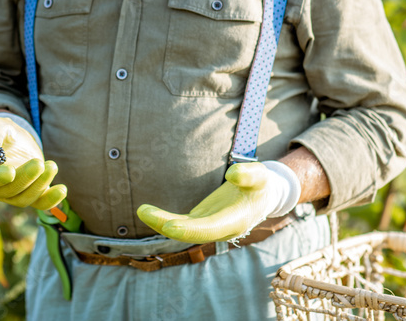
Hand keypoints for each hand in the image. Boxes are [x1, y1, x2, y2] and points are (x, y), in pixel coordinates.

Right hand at [0, 115, 66, 210]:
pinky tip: (62, 189)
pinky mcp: (30, 195)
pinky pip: (39, 204)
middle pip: (7, 192)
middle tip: (39, 163)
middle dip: (25, 179)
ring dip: (40, 185)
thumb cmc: (0, 132)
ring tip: (52, 165)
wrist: (13, 140)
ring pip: (24, 199)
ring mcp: (11, 195)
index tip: (10, 172)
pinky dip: (51, 200)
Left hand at [136, 161, 299, 243]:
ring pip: (183, 230)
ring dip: (161, 222)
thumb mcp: (260, 175)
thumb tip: (232, 174)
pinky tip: (148, 212)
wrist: (262, 195)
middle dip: (167, 225)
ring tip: (142, 210)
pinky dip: (164, 219)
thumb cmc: (261, 184)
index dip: (189, 229)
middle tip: (144, 212)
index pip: (209, 228)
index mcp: (235, 221)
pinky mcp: (202, 221)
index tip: (170, 225)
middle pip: (191, 232)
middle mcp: (220, 229)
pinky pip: (181, 224)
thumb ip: (249, 174)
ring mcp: (210, 227)